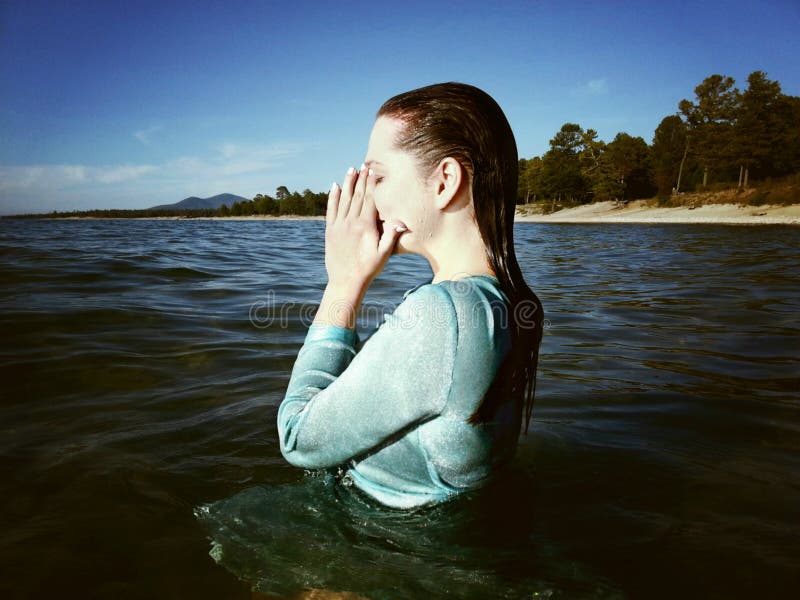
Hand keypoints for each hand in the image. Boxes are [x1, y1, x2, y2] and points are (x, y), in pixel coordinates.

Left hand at [324, 164, 405, 289]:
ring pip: (344, 199)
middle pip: (358, 196)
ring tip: (351, 169)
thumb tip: (401, 222)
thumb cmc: (368, 269)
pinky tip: (335, 186)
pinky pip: (331, 209)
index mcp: (365, 226)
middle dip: (361, 179)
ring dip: (348, 183)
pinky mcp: (330, 231)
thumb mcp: (383, 254)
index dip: (372, 184)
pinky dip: (333, 197)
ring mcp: (339, 225)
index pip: (370, 199)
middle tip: (364, 165)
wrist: (345, 281)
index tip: (373, 171)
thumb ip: (390, 236)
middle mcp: (351, 222)